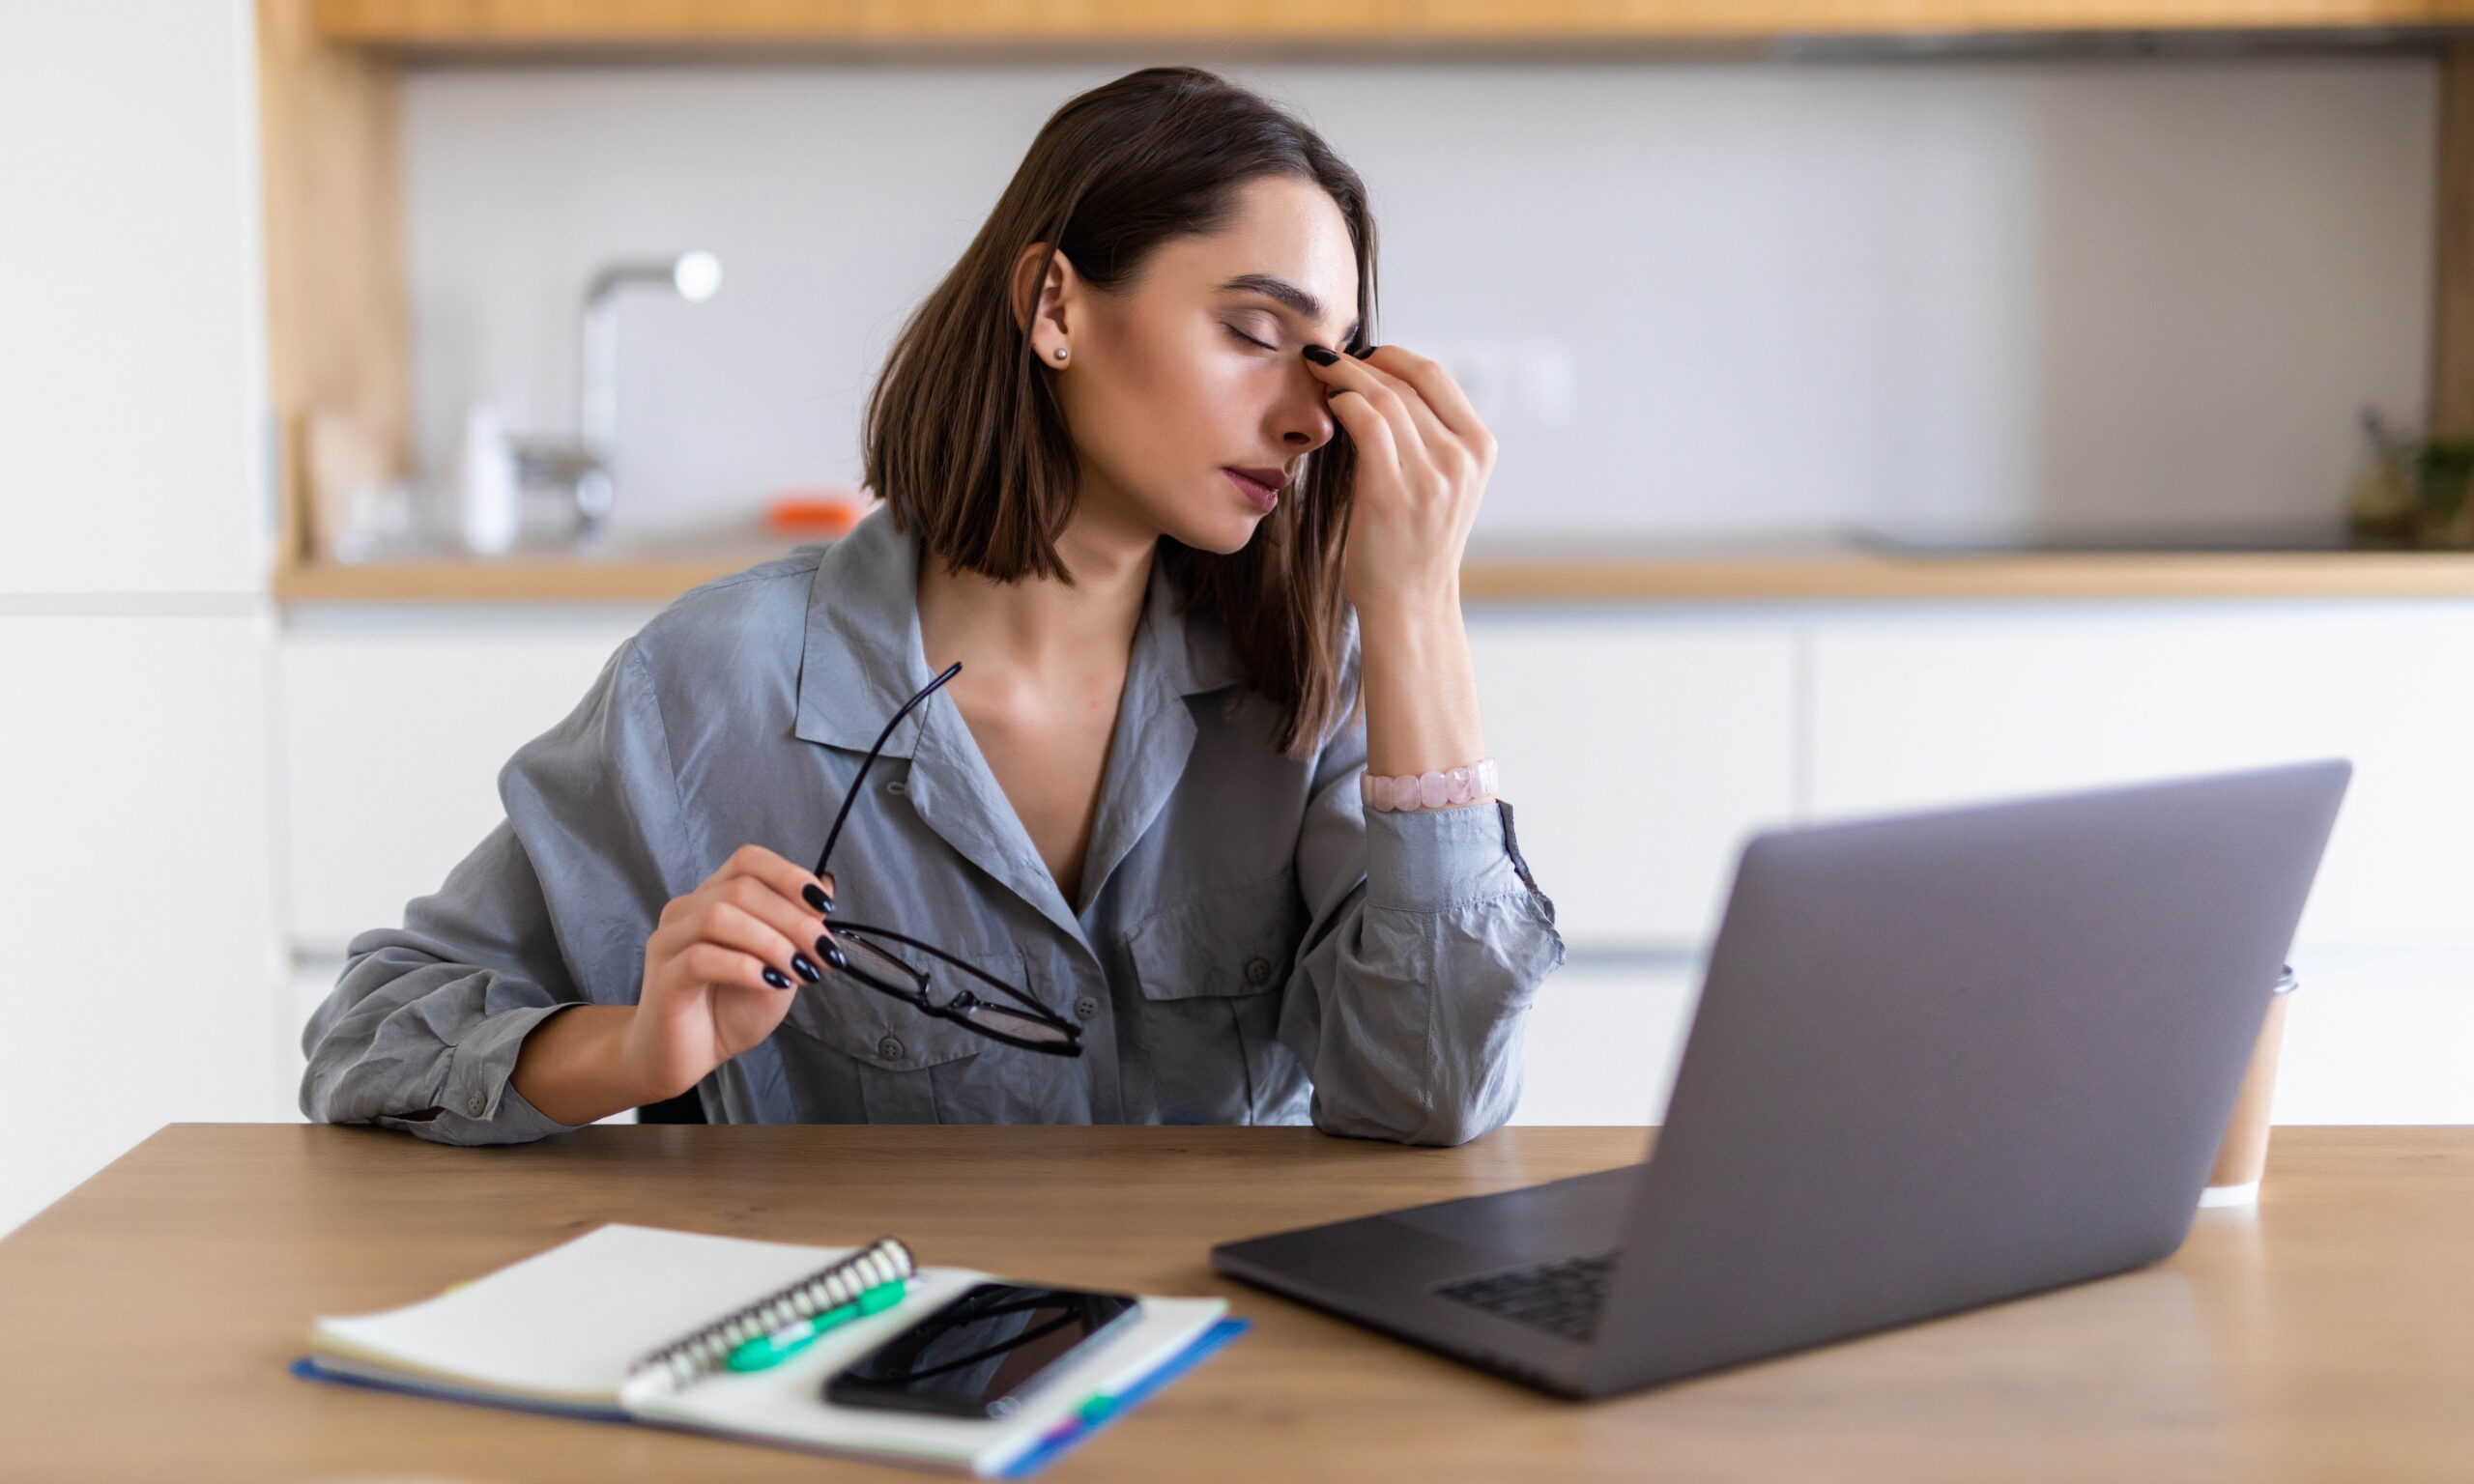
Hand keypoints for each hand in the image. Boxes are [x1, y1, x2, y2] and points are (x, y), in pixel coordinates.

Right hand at [620, 845, 836, 1101]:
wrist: (690, 1057)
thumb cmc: (730, 1009)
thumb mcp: (779, 964)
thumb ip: (797, 926)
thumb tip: (826, 885)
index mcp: (713, 898)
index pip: (748, 861)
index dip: (789, 875)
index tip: (824, 907)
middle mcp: (687, 911)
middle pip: (741, 888)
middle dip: (793, 919)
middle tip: (822, 953)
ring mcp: (670, 941)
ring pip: (719, 917)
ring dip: (771, 942)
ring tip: (800, 972)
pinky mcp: (663, 977)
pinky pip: (701, 958)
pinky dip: (745, 967)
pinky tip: (771, 983)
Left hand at [1303, 344, 1496, 619]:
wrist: (1410, 602)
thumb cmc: (1415, 542)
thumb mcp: (1444, 482)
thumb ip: (1430, 435)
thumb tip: (1385, 382)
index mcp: (1480, 448)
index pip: (1436, 377)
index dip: (1394, 356)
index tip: (1363, 354)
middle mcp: (1461, 459)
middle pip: (1406, 383)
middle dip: (1362, 362)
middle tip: (1328, 358)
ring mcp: (1430, 476)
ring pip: (1384, 398)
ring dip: (1345, 376)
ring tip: (1319, 372)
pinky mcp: (1392, 493)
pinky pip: (1366, 424)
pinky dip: (1343, 402)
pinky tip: (1327, 401)